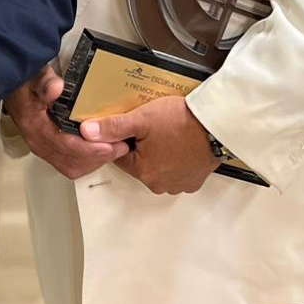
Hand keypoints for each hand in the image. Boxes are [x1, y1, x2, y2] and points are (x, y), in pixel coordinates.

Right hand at [4, 65, 129, 179]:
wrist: (14, 88)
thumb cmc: (27, 81)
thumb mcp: (36, 75)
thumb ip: (46, 82)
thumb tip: (56, 90)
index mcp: (35, 125)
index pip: (64, 145)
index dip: (89, 148)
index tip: (110, 144)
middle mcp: (38, 142)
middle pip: (71, 161)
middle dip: (98, 157)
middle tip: (121, 146)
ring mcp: (42, 148)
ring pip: (71, 167)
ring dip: (95, 162)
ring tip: (115, 149)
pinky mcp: (48, 150)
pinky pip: (69, 164)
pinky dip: (87, 162)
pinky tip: (101, 151)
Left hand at [80, 96, 218, 194]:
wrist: (217, 125)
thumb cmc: (180, 121)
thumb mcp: (142, 119)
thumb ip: (113, 127)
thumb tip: (86, 132)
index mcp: (143, 172)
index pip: (121, 155)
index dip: (124, 137)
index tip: (134, 124)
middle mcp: (160, 185)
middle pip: (140, 162)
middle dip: (143, 145)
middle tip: (154, 125)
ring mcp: (179, 185)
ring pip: (159, 166)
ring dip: (161, 152)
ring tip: (170, 131)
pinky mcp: (194, 181)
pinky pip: (177, 169)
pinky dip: (177, 157)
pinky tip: (182, 141)